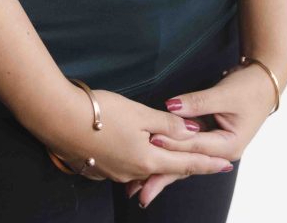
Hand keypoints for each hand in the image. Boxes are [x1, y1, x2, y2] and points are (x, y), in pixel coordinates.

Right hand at [44, 84, 233, 189]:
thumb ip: (167, 125)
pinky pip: (128, 168)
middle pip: (167, 169)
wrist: (59, 119)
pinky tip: (140, 154)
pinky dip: (140, 161)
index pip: (186, 164)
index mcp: (147, 160)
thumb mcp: (139, 113)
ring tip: (177, 158)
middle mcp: (133, 172)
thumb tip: (192, 133)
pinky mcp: (100, 167)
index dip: (208, 164)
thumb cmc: (100, 113)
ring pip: (146, 169)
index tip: (228, 165)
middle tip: (209, 162)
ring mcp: (115, 173)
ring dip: (163, 163)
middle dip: (188, 165)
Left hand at [123, 62, 276, 208]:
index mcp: (229, 145)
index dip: (172, 142)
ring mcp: (214, 147)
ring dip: (163, 172)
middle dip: (163, 177)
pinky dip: (170, 157)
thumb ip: (197, 102)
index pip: (194, 145)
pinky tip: (153, 168)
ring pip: (184, 161)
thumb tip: (171, 107)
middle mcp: (221, 152)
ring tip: (140, 188)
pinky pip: (186, 151)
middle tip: (139, 191)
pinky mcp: (208, 140)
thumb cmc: (248, 89)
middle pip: (187, 164)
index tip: (151, 141)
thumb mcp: (224, 94)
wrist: (263, 84)